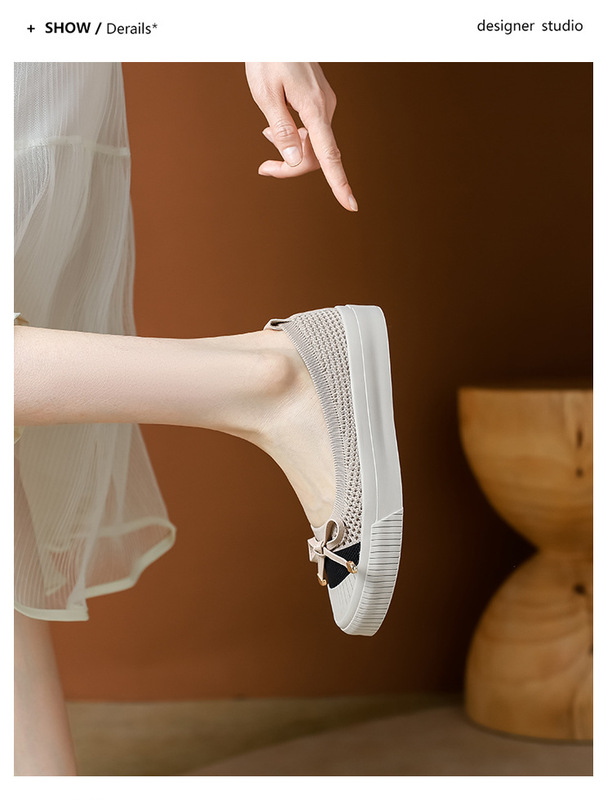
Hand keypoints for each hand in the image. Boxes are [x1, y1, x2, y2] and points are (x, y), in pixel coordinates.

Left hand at [245, 62, 357, 211]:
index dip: (339, 183)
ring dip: (289, 150)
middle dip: (291, 167)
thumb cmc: (268, 57)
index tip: (351, 205)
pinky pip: (311, 131)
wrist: (277, 30)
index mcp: (314, 108)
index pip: (329, 155)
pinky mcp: (319, 103)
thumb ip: (282, 129)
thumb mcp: (265, 94)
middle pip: (317, 156)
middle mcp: (325, 109)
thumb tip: (295, 161)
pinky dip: (293, 137)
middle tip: (263, 168)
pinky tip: (274, 127)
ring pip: (313, 144)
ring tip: (266, 133)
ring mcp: (324, 106)